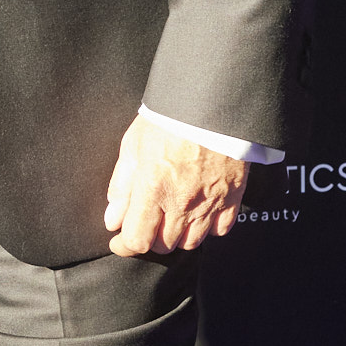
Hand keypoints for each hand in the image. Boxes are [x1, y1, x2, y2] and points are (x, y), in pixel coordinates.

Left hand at [104, 114, 246, 256]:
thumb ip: (121, 186)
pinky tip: (199, 214)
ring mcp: (210, 202)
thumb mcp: (132, 146)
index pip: (137, 240)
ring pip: (191, 242)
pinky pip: (220, 229)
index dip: (124, 245)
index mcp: (153, 189)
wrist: (213, 100)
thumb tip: (113, 218)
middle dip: (149, 238)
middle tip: (145, 223)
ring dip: (177, 236)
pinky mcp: (232, 196)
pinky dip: (208, 228)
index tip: (119, 240)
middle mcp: (182, 202)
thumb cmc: (170, 118)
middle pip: (163, 245)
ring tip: (171, 218)